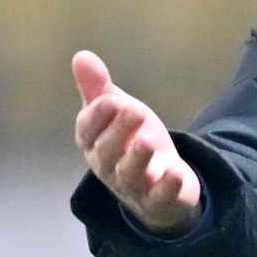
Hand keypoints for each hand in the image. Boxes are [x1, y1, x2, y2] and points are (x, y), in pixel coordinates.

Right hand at [71, 50, 202, 235]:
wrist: (160, 181)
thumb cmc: (131, 141)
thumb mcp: (118, 112)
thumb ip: (99, 88)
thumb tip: (81, 56)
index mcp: (94, 143)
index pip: (87, 131)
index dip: (97, 117)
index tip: (109, 100)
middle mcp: (108, 167)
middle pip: (108, 152)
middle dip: (119, 131)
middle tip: (135, 110)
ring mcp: (133, 186)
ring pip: (129, 175)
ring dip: (137, 158)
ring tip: (147, 141)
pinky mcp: (158, 200)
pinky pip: (160, 196)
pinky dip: (167, 186)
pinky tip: (175, 171)